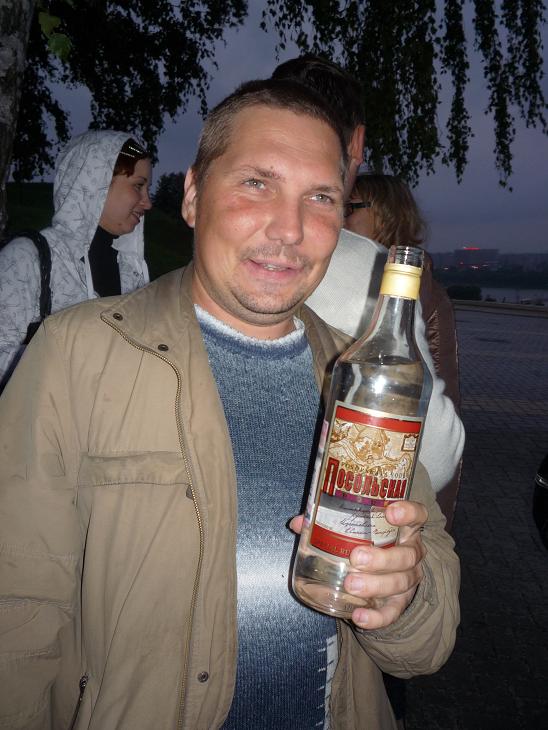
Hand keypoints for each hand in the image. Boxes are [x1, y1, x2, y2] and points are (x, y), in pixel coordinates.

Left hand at [290, 500, 426, 630]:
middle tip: (356, 557)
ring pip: (401, 582)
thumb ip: (327, 522)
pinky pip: (392, 613)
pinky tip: (359, 617)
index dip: (408, 512)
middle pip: (407, 555)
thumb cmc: (367, 542)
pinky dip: (376, 617)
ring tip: (351, 585)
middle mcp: (411, 553)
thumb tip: (298, 522)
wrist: (383, 575)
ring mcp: (408, 580)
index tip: (389, 512)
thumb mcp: (354, 529)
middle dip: (382, 557)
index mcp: (403, 528)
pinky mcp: (399, 604)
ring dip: (376, 585)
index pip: (417, 516)